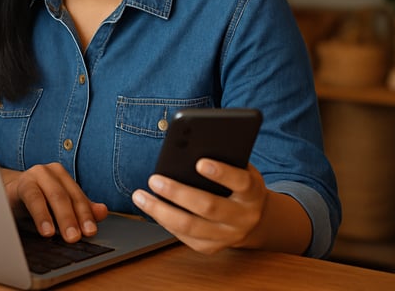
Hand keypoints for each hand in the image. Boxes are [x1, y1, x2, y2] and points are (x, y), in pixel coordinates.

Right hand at [2, 163, 108, 242]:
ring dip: (62, 217)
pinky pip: (32, 198)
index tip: (91, 232)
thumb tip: (103, 212)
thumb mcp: (56, 209)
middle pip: (67, 196)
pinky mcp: (19, 183)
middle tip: (79, 237)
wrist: (4, 197)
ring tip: (68, 237)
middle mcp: (50, 172)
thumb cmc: (34, 202)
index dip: (86, 214)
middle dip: (75, 218)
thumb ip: (79, 210)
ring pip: (53, 195)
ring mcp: (34, 175)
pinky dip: (41, 215)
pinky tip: (47, 231)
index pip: (78, 197)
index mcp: (62, 176)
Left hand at [131, 159, 267, 254]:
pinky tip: (151, 208)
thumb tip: (188, 146)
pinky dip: (164, 221)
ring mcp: (228, 236)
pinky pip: (184, 236)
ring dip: (161, 211)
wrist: (253, 219)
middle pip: (208, 207)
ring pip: (190, 226)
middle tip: (154, 179)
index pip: (240, 182)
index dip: (221, 173)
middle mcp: (243, 217)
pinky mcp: (211, 247)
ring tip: (140, 196)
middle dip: (178, 193)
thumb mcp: (240, 168)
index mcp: (253, 192)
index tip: (200, 162)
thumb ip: (222, 159)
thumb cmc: (238, 184)